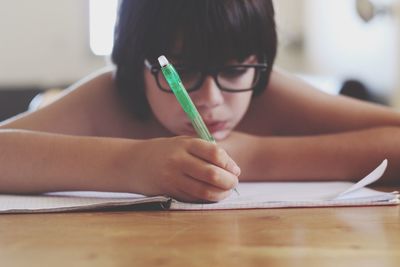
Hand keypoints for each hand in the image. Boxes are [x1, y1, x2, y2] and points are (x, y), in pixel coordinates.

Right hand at [125, 136, 240, 201]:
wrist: (136, 163)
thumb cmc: (167, 151)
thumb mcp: (184, 143)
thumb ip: (207, 151)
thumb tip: (233, 168)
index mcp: (185, 144)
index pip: (214, 153)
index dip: (229, 163)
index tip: (235, 169)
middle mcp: (178, 161)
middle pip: (212, 174)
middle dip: (229, 181)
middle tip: (234, 182)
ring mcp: (173, 178)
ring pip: (205, 191)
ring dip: (222, 193)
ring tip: (226, 190)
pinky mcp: (171, 193)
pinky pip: (195, 198)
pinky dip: (208, 198)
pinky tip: (213, 194)